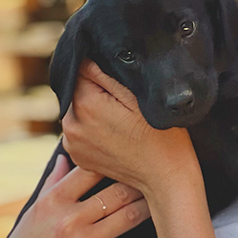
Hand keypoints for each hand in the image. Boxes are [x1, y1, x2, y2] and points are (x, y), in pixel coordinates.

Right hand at [0, 153, 149, 237]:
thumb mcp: (34, 215)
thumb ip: (53, 185)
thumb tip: (65, 157)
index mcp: (53, 202)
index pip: (91, 170)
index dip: (115, 163)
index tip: (131, 161)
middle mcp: (68, 220)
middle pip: (118, 192)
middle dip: (141, 184)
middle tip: (158, 179)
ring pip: (130, 216)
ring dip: (148, 208)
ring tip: (160, 203)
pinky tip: (144, 237)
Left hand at [61, 61, 197, 195]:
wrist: (166, 179)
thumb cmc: (163, 138)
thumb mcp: (141, 98)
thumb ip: (107, 76)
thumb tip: (86, 58)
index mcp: (86, 104)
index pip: (81, 70)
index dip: (100, 71)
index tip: (119, 84)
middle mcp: (71, 124)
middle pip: (77, 91)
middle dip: (95, 92)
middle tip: (125, 105)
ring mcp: (72, 143)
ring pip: (77, 111)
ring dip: (93, 110)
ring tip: (122, 122)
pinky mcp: (78, 156)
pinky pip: (80, 131)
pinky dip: (93, 129)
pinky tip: (116, 135)